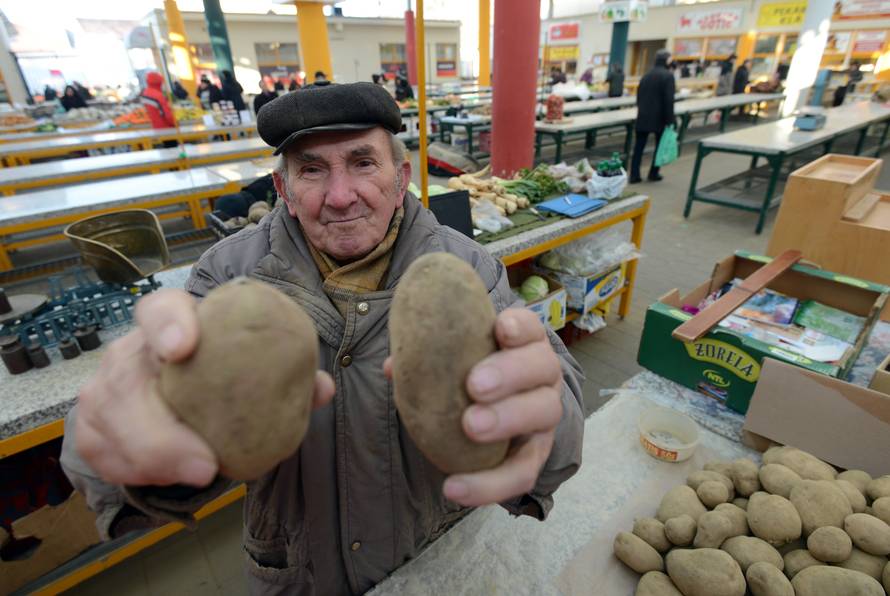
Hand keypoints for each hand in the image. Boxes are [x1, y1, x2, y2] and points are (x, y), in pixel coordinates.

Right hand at [74, 288, 333, 487]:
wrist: (177, 400)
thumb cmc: (225, 378)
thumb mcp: (258, 373)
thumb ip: (290, 378)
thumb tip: (321, 389)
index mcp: (176, 324)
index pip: (160, 307)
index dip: (167, 323)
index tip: (182, 348)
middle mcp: (133, 350)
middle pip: (127, 377)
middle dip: (159, 429)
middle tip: (205, 463)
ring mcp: (106, 387)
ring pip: (110, 419)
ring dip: (152, 457)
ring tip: (200, 476)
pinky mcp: (92, 425)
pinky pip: (101, 452)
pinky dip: (134, 471)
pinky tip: (169, 482)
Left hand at [384, 308, 562, 507]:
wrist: (497, 414)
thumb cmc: (471, 375)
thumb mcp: (455, 362)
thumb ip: (429, 359)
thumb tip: (393, 368)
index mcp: (524, 345)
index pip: (532, 328)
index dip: (520, 326)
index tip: (500, 328)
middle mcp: (543, 376)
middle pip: (542, 368)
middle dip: (510, 374)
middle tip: (475, 385)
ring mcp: (544, 414)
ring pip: (543, 413)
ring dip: (508, 419)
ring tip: (471, 426)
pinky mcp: (536, 455)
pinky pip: (522, 474)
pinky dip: (490, 484)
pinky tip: (454, 488)